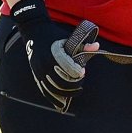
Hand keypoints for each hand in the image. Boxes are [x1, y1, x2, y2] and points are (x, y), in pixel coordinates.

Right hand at [10, 0, 96, 114]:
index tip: (83, 71)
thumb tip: (97, 46)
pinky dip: (54, 97)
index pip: (68, 69)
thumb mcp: (67, 37)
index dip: (77, 73)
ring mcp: (39, 71)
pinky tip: (62, 101)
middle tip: (80, 84)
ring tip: (75, 92)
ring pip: (54, 88)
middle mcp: (45, 63)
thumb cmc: (53, 34)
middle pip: (62, 81)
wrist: (34, 31)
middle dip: (74, 85)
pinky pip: (45, 90)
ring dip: (66, 93)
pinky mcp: (36, 75)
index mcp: (54, 54)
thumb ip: (82, 45)